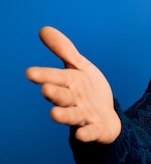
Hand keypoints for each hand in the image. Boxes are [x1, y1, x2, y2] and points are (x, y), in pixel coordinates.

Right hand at [25, 26, 120, 143]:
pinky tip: (81, 134)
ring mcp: (84, 116)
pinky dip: (87, 134)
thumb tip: (43, 29)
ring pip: (72, 115)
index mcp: (69, 84)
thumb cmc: (89, 90)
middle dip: (54, 93)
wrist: (107, 115)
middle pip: (62, 96)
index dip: (45, 75)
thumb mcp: (80, 67)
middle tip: (45, 89)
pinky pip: (91, 132)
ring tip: (54, 114)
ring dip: (64, 115)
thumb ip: (64, 50)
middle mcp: (73, 101)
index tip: (30, 72)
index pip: (55, 77)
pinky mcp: (96, 129)